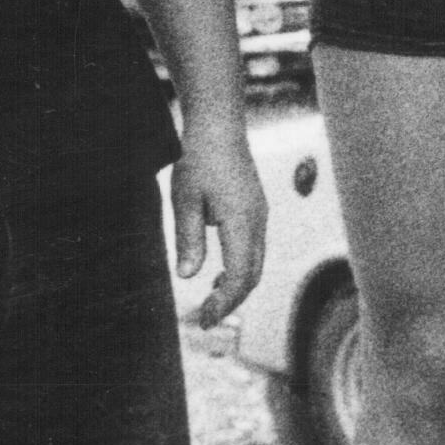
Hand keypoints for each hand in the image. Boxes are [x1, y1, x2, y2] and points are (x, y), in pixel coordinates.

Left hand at [174, 116, 268, 327]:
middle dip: (231, 301)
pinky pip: (254, 248)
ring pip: (256, 263)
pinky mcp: (256, 209)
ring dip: (236, 286)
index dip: (223, 303)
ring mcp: (260, 214)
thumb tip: (189, 276)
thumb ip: (188, 239)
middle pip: (253, 275)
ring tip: (210, 301)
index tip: (203, 320)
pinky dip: (240, 268)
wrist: (219, 124)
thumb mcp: (184, 199)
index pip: (239, 276)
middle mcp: (258, 221)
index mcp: (242, 222)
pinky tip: (219, 273)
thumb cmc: (199, 157)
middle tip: (204, 319)